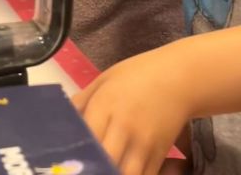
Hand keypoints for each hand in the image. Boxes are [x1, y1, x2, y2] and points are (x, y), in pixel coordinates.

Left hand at [72, 46, 191, 174]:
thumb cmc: (137, 75)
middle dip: (91, 169)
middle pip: (103, 161)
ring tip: (98, 171)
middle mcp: (123, 126)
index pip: (84, 137)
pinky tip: (117, 172)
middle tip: (78, 170)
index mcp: (105, 104)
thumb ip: (82, 102)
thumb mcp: (105, 80)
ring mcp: (143, 143)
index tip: (62, 162)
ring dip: (110, 174)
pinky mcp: (158, 155)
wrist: (179, 78)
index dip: (73, 153)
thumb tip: (61, 122)